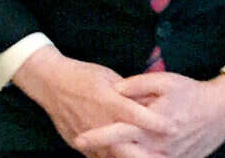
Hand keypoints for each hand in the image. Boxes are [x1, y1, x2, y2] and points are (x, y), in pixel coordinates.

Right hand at [11, 47, 169, 151]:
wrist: (51, 84)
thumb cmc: (82, 76)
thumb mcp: (108, 77)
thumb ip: (128, 93)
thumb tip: (151, 101)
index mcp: (108, 102)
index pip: (136, 115)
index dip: (155, 123)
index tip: (173, 128)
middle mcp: (100, 122)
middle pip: (126, 147)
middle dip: (146, 155)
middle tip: (165, 156)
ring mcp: (90, 137)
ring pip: (114, 157)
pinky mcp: (80, 146)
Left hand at [74, 73, 224, 157]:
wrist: (221, 112)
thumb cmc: (191, 93)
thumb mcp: (166, 81)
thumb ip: (138, 84)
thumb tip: (115, 88)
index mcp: (153, 122)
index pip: (119, 131)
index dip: (98, 135)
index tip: (79, 137)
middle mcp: (158, 144)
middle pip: (123, 154)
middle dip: (102, 152)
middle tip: (82, 145)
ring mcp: (167, 157)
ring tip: (98, 154)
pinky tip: (121, 157)